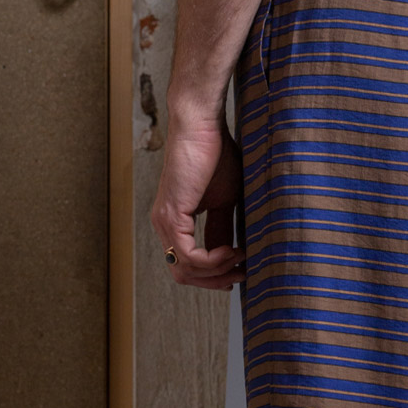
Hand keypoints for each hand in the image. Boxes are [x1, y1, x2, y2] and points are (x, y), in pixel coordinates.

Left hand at [150, 114, 245, 289]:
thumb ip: (223, 228)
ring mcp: (164, 222)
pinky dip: (213, 261)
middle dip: (216, 281)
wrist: (203, 126)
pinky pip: (189, 257)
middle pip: (184, 276)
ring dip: (218, 271)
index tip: (241, 269)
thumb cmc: (216, 154)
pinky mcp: (171, 216)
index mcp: (175, 222)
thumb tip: (231, 253)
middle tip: (242, 273)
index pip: (188, 266)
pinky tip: (231, 250)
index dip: (216, 276)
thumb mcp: (226, 200)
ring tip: (240, 257)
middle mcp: (164, 226)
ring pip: (185, 271)